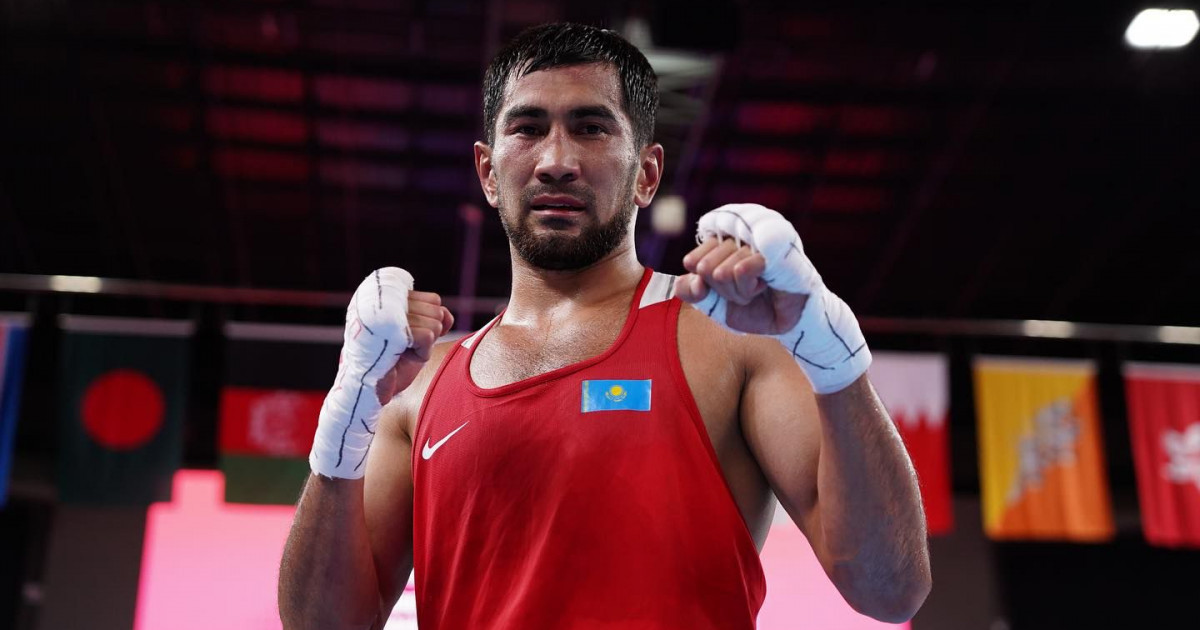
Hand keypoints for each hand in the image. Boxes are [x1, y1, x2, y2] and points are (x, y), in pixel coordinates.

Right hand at [375, 291, 453, 403]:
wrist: (368, 389)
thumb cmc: (392, 364)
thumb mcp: (417, 339)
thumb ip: (432, 321)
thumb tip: (446, 315)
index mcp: (388, 296)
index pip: (433, 300)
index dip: (431, 322)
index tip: (412, 338)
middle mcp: (383, 299)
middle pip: (436, 310)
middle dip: (428, 334)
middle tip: (404, 346)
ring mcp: (385, 313)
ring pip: (434, 323)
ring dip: (423, 346)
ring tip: (400, 352)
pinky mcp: (389, 329)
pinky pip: (428, 336)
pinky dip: (421, 353)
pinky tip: (401, 357)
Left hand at [675, 238, 809, 334]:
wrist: (790, 321)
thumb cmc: (755, 306)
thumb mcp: (716, 303)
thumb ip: (692, 291)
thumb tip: (688, 279)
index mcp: (722, 241)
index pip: (693, 261)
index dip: (703, 284)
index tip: (725, 289)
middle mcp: (738, 232)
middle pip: (705, 268)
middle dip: (724, 291)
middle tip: (747, 291)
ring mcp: (756, 237)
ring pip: (723, 272)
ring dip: (740, 293)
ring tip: (759, 288)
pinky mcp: (774, 248)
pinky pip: (741, 269)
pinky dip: (747, 285)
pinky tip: (764, 284)